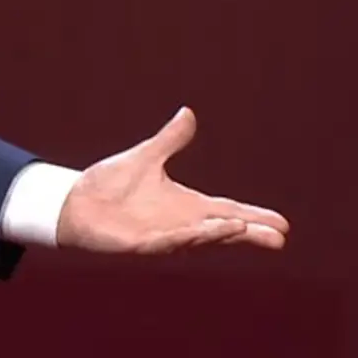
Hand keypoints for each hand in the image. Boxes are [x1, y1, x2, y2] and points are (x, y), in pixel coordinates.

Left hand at [56, 107, 288, 253]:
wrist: (74, 202)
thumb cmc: (109, 185)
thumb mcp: (145, 157)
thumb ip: (170, 140)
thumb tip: (188, 113)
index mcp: (185, 206)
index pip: (227, 211)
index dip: (254, 216)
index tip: (283, 224)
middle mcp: (179, 223)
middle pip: (222, 230)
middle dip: (249, 233)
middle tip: (279, 239)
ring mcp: (161, 236)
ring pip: (197, 238)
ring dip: (218, 234)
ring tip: (244, 227)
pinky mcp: (139, 244)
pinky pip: (164, 242)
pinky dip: (182, 238)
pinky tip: (198, 233)